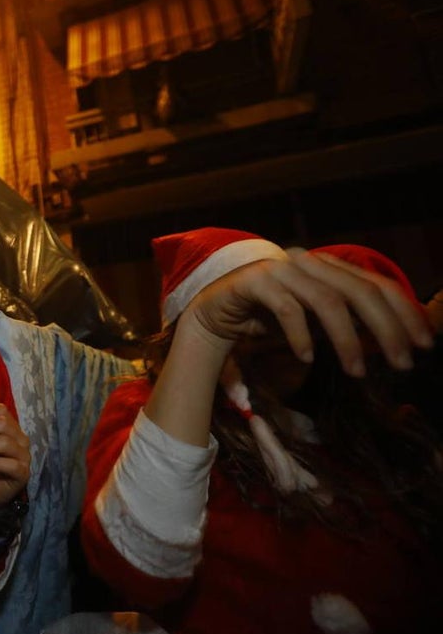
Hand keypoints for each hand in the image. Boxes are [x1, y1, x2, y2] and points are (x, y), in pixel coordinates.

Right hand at [183, 248, 432, 377]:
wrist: (212, 314)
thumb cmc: (267, 320)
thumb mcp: (316, 323)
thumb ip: (348, 324)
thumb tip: (395, 341)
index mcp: (328, 267)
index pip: (377, 284)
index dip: (404, 313)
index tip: (424, 345)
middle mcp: (309, 262)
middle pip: (360, 291)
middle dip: (387, 329)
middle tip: (404, 363)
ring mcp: (281, 268)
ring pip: (327, 301)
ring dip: (347, 340)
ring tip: (357, 372)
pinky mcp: (255, 281)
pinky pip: (286, 308)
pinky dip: (301, 335)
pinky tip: (308, 358)